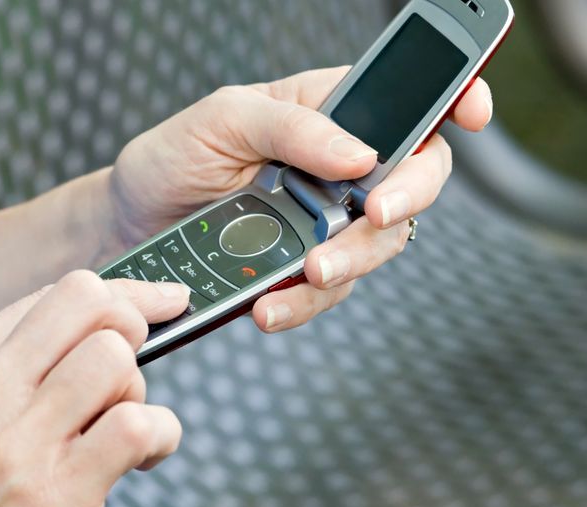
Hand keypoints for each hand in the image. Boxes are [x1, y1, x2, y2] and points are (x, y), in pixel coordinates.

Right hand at [0, 271, 189, 506]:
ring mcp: (19, 439)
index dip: (124, 294)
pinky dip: (159, 436)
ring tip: (117, 422)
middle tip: (126, 372)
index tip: (160, 299)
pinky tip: (140, 457)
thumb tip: (80, 337)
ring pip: (114, 357)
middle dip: (131, 328)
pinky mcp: (56, 493)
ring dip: (136, 390)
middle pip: (90, 303)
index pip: (57, 295)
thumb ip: (0, 371)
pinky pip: (137, 426)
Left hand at [108, 66, 492, 331]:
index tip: (471, 116)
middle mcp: (337, 169)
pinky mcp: (300, 268)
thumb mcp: (221, 120)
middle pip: (410, 184)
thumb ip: (290, 127)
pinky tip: (270, 306)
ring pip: (375, 247)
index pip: (406, 106)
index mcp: (326, 113)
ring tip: (308, 272)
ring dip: (351, 262)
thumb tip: (361, 153)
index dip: (451, 105)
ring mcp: (323, 222)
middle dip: (401, 201)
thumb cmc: (172, 157)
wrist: (129, 222)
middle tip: (369, 218)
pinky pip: (325, 293)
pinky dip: (303, 303)